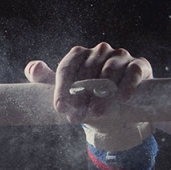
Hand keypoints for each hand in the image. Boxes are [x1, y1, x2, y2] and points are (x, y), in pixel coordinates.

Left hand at [25, 42, 153, 150]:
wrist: (113, 105)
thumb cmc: (84, 95)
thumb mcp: (63, 88)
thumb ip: (44, 79)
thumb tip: (32, 68)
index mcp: (77, 55)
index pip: (66, 69)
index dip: (62, 89)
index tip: (59, 108)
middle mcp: (98, 51)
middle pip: (87, 72)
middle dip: (80, 97)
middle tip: (76, 118)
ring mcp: (119, 56)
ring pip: (109, 72)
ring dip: (102, 94)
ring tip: (96, 114)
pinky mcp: (138, 65)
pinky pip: (133, 71)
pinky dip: (128, 84)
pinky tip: (123, 99)